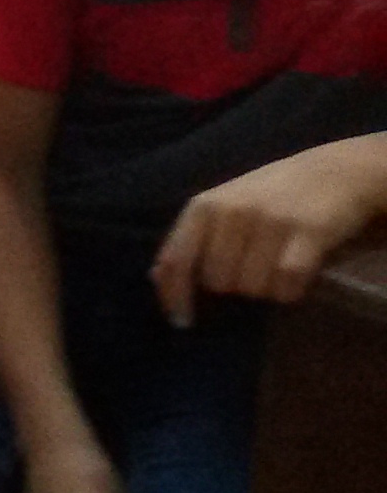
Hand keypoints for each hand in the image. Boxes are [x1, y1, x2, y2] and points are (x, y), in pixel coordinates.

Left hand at [151, 137, 386, 323]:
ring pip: (252, 287)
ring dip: (265, 289)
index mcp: (204, 206)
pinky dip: (291, 290)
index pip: (176, 258)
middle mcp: (231, 211)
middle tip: (253, 268)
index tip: (180, 321)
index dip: (173, 294)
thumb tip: (157, 278)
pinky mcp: (308, 233)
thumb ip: (194, 239)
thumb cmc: (271, 194)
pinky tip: (297, 275)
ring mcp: (269, 221)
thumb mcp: (224, 206)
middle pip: (218, 282)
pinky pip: (287, 284)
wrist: (334, 171)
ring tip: (277, 265)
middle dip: (233, 287)